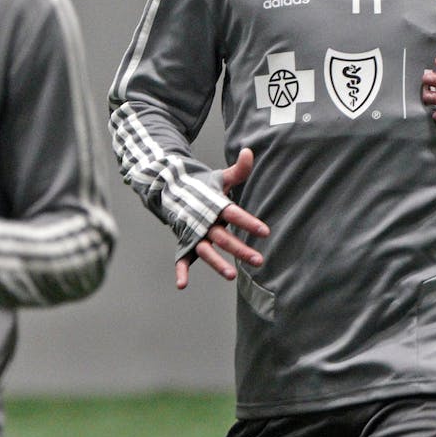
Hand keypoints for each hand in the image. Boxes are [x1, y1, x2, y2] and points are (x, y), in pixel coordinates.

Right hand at [177, 147, 269, 288]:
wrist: (170, 187)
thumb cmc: (202, 185)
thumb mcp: (220, 177)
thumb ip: (238, 170)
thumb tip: (250, 151)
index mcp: (215, 205)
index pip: (234, 214)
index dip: (249, 222)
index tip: (265, 231)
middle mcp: (204, 221)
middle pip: (223, 237)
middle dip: (240, 249)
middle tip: (258, 260)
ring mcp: (193, 232)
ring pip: (205, 250)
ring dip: (216, 263)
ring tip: (231, 275)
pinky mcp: (184, 241)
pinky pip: (181, 258)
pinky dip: (180, 270)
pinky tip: (182, 285)